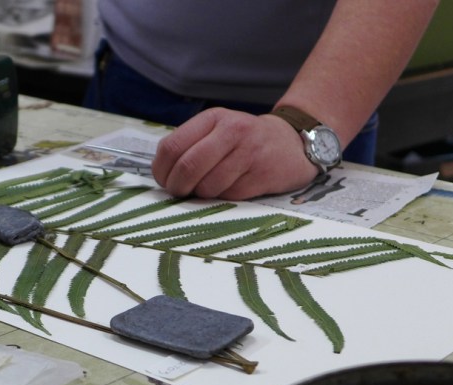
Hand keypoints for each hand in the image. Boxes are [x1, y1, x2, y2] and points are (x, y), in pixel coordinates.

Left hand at [151, 107, 319, 199]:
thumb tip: (162, 175)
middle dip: (177, 187)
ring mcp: (249, 152)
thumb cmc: (244, 141)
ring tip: (210, 187)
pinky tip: (232, 186)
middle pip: (187, 167)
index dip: (161, 170)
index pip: (172, 147)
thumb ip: (189, 146)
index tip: (164, 181)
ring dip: (202, 194)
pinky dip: (223, 197)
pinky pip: (229, 195)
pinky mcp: (262, 174)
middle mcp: (231, 131)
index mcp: (213, 118)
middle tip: (180, 192)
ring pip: (207, 186)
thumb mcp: (216, 130)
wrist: (291, 143)